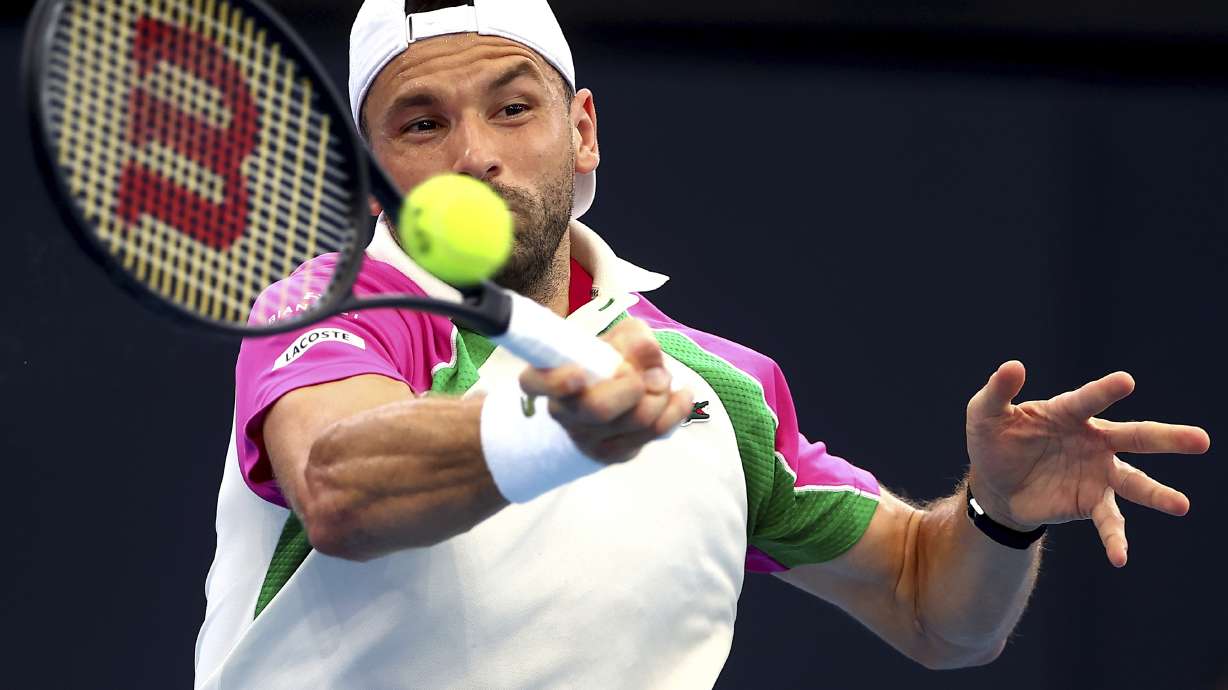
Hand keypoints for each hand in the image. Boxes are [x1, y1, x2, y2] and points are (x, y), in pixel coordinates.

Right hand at [518, 318, 693, 462]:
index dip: (556, 382)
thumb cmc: (602, 364)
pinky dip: (677, 408)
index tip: (578, 375)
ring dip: (661, 393)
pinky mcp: (615, 453)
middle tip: (654, 371)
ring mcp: (587, 438)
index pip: (535, 383)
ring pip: (635, 420)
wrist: (603, 405)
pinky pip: (655, 432)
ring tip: (663, 378)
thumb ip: (630, 338)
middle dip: (635, 385)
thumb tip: (647, 348)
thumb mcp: (611, 340)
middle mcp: (562, 411)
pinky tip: (682, 393)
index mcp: (546, 378)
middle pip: (598, 408)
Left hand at [965, 360, 1209, 565]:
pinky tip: (1120, 557)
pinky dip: (1116, 539)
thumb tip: (1013, 366)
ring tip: (1181, 506)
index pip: (1088, 401)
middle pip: (1136, 437)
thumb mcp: (985, 414)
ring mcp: (1098, 473)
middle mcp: (1094, 441)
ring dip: (1158, 494)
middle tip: (1201, 440)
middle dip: (1168, 439)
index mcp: (1069, 413)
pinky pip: (1109, 522)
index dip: (1105, 392)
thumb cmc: (995, 440)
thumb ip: (998, 390)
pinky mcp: (1091, 503)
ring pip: (1134, 482)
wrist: (995, 485)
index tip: (1126, 382)